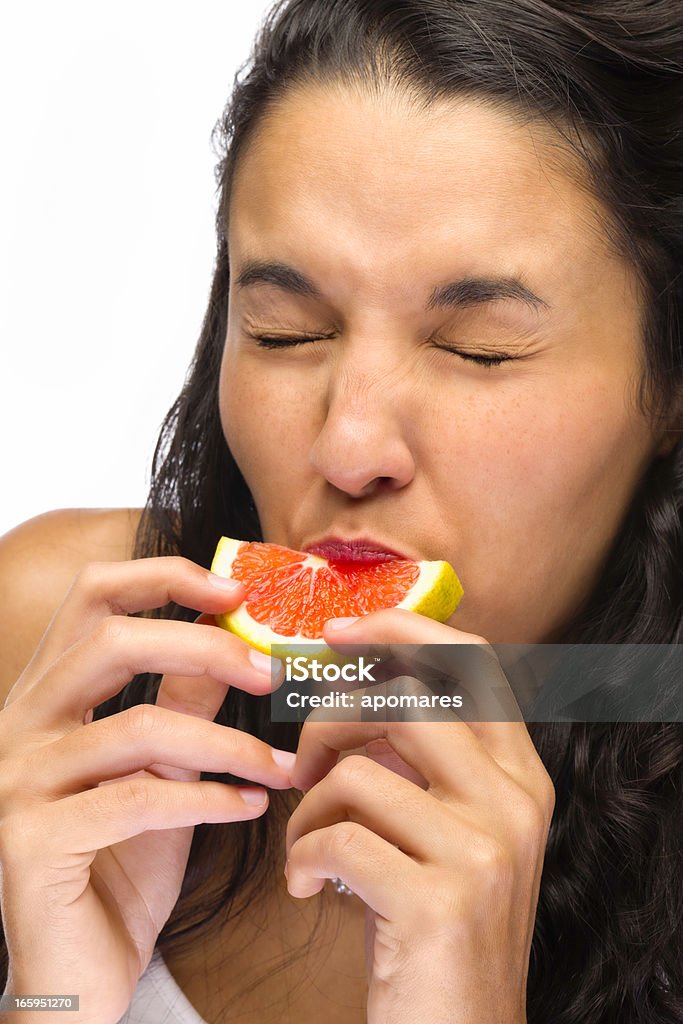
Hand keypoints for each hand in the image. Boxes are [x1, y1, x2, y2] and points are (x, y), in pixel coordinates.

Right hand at [0, 557, 293, 1023]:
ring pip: (137, 726)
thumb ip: (187, 702)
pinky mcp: (28, 841)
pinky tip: (251, 806)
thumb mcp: (162, 770)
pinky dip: (208, 799)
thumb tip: (236, 638)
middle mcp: (18, 726)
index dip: (163, 576)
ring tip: (280, 764)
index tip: (235, 589)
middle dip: (205, 646)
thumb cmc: (118, 864)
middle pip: (110, 641)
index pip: (91, 597)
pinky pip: (137, 800)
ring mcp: (14, 783)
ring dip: (227, 742)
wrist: (75, 974)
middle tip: (273, 672)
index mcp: (47, 695)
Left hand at [285, 609, 555, 1023]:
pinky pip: (336, 837)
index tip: (338, 632)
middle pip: (406, 698)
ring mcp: (484, 850)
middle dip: (331, 720)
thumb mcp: (449, 831)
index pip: (473, 662)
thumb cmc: (433, 926)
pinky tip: (309, 887)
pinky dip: (302, 856)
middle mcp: (515, 802)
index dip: (403, 628)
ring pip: (360, 770)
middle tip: (302, 766)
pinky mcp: (440, 901)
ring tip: (306, 846)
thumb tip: (356, 686)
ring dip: (308, 806)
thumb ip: (424, 761)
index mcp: (519, 775)